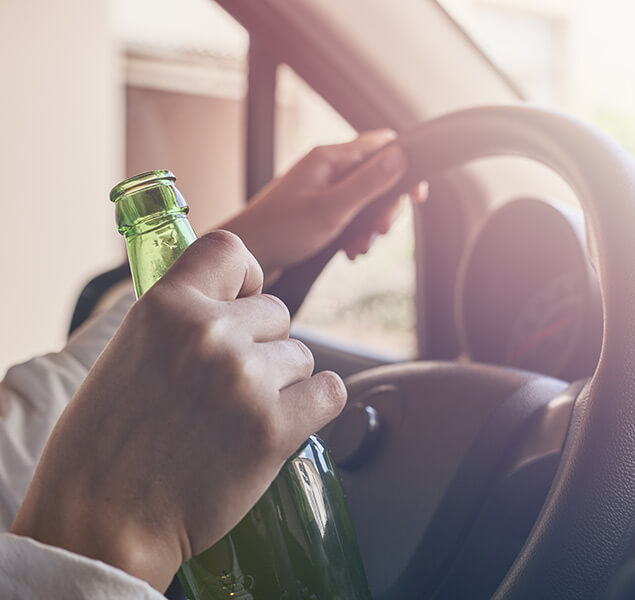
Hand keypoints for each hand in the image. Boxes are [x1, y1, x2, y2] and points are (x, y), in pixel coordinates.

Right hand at [10, 231, 346, 591]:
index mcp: (167, 307)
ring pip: (300, 357)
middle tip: (229, 386)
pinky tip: (288, 422)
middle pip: (277, 313)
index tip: (244, 299)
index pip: (230, 251)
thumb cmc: (106, 442)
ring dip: (282, 383)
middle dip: (262, 344)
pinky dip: (315, 406)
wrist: (103, 520)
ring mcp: (246, 380)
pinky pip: (330, 393)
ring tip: (239, 417)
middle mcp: (210, 335)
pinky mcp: (275, 428)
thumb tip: (232, 305)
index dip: (246, 276)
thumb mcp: (129, 353)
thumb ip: (180, 322)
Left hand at [222, 130, 426, 280]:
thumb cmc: (282, 231)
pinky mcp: (317, 208)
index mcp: (331, 158)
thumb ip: (368, 183)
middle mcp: (328, 168)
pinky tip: (349, 251)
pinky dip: (355, 233)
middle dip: (385, 207)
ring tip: (360, 248)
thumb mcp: (333, 209)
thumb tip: (402, 156)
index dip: (405, 167)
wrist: (247, 254)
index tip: (416, 197)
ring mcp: (322, 187)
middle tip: (380, 231)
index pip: (382, 145)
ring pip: (365, 200)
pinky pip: (349, 215)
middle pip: (378, 176)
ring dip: (370, 225)